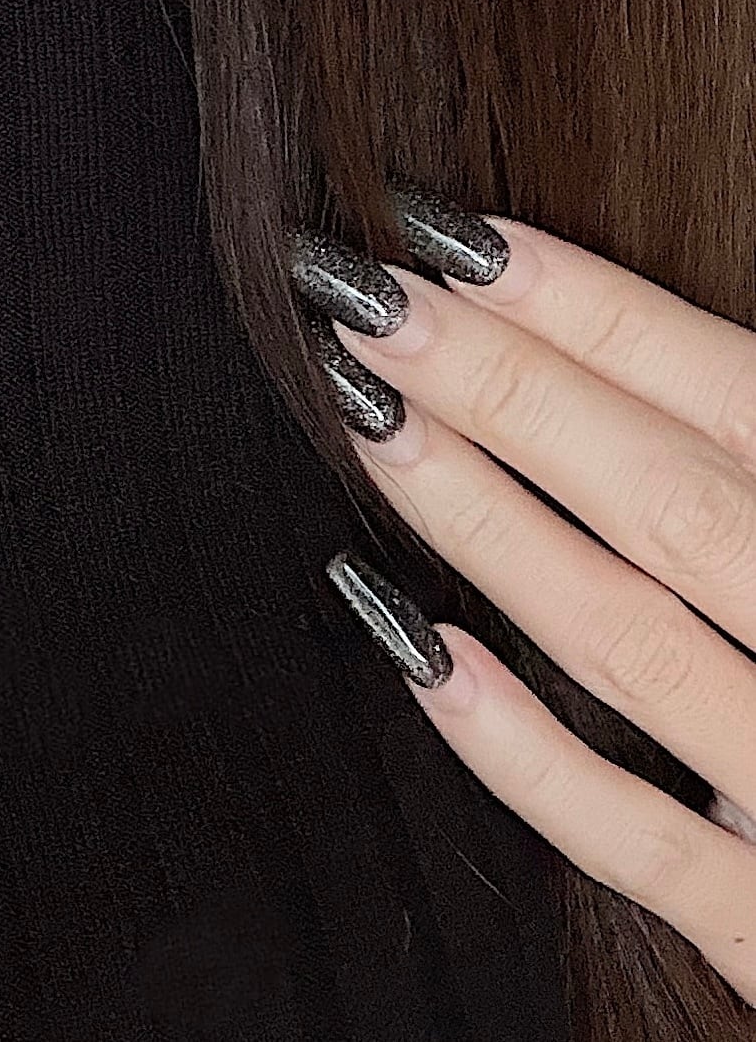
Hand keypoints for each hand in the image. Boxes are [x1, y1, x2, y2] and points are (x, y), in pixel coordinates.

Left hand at [296, 202, 755, 1004]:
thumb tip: (663, 345)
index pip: (740, 399)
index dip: (594, 312)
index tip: (448, 234)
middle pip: (668, 501)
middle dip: (506, 387)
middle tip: (362, 291)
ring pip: (632, 642)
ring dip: (484, 520)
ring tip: (367, 410)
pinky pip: (642, 845)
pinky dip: (524, 751)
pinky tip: (418, 648)